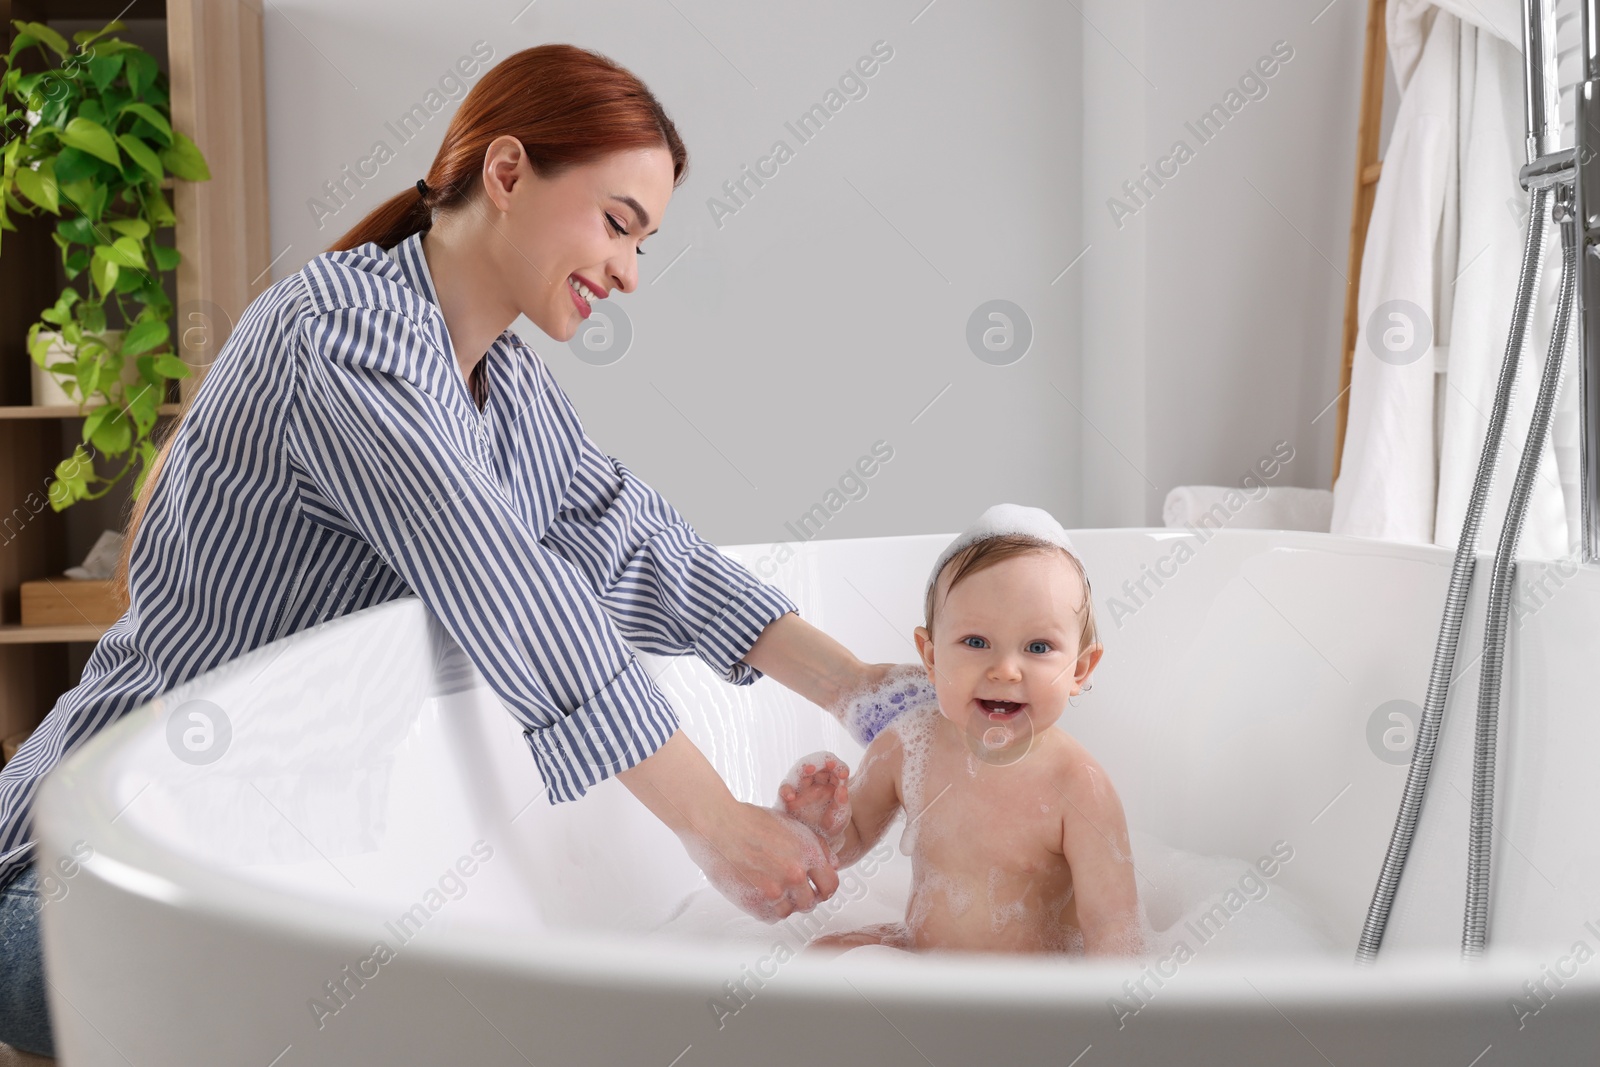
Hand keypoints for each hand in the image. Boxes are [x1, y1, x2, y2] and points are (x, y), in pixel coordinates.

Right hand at [680, 801, 840, 922]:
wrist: (716, 824)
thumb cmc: (749, 820)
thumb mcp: (790, 824)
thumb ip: (816, 845)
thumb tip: (833, 865)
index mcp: (808, 852)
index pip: (831, 885)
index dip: (824, 888)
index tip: (817, 890)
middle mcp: (795, 873)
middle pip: (811, 902)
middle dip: (802, 897)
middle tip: (789, 889)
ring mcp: (775, 890)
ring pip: (790, 911)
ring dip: (783, 903)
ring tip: (770, 888)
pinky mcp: (755, 902)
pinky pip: (771, 917)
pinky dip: (767, 909)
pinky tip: (759, 893)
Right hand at [777, 752, 850, 851]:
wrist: (820, 841)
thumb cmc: (832, 826)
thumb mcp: (841, 817)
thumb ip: (842, 803)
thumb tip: (843, 789)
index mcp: (831, 783)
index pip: (834, 767)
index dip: (839, 767)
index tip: (844, 774)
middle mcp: (816, 782)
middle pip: (817, 764)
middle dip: (823, 761)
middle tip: (830, 764)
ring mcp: (802, 788)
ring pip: (800, 771)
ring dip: (804, 767)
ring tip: (809, 769)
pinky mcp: (789, 798)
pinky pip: (785, 789)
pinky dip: (786, 790)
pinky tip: (791, 797)